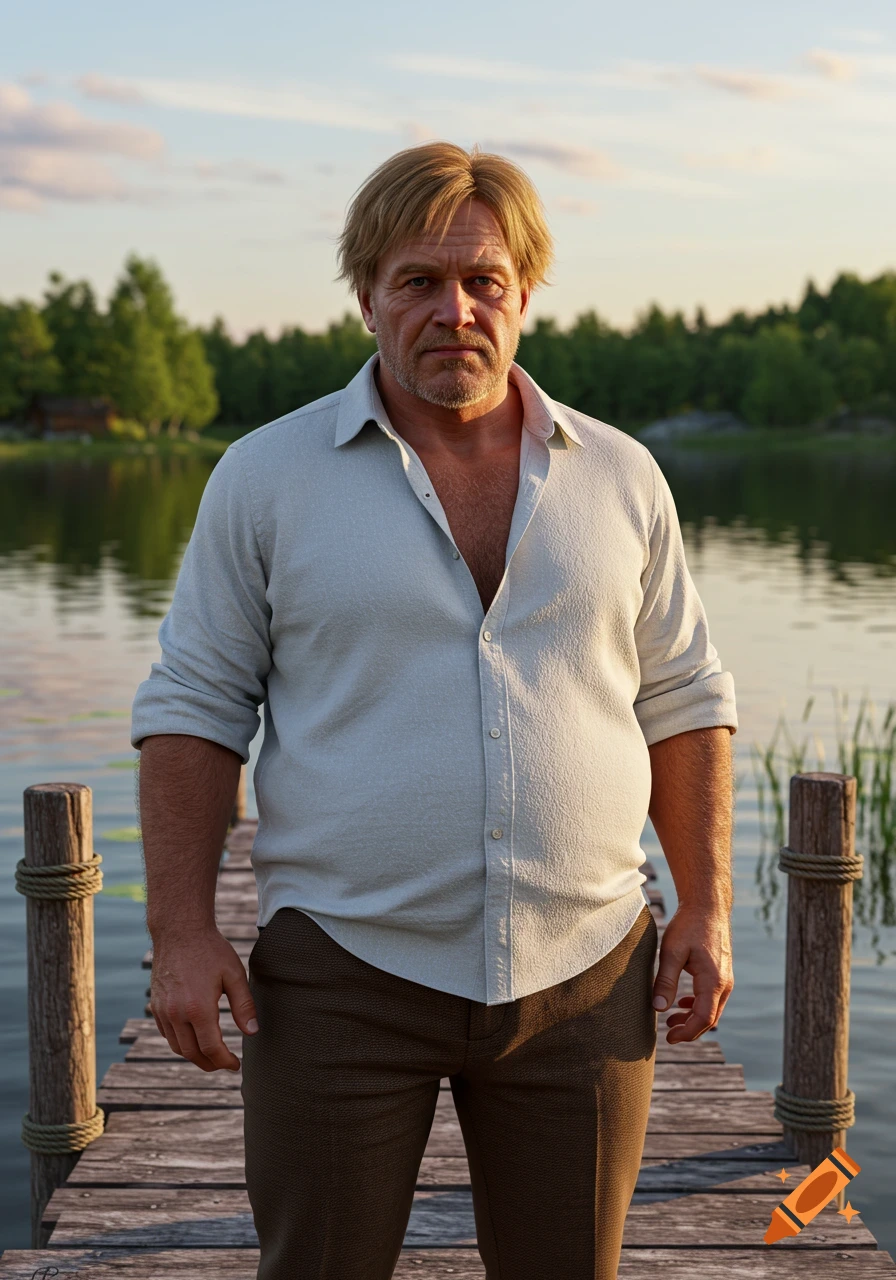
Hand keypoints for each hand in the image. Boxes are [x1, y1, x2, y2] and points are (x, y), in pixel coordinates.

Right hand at [149, 927, 258, 1071]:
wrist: (180, 930)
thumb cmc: (211, 950)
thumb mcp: (234, 975)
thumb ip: (244, 1005)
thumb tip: (252, 1031)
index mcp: (198, 1008)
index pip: (211, 1048)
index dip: (224, 1061)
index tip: (235, 1065)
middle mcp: (177, 1014)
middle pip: (192, 1053)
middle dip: (210, 1063)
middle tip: (224, 1064)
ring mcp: (163, 1010)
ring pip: (177, 1047)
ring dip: (194, 1056)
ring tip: (211, 1055)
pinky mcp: (156, 1005)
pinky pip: (167, 1034)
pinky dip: (180, 1043)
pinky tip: (193, 1039)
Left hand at [652, 905, 733, 1043]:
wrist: (707, 906)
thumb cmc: (689, 925)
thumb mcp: (672, 952)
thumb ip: (665, 980)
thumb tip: (659, 1008)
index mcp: (714, 981)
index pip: (704, 1018)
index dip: (687, 1032)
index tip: (669, 1038)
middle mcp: (725, 983)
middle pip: (710, 1018)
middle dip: (690, 1029)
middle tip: (668, 1034)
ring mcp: (726, 978)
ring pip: (712, 1009)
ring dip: (693, 1018)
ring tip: (671, 1020)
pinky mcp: (721, 972)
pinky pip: (713, 997)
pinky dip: (698, 1005)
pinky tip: (683, 1003)